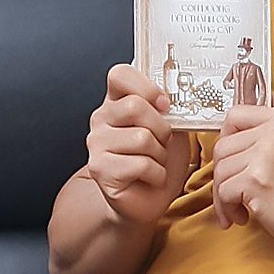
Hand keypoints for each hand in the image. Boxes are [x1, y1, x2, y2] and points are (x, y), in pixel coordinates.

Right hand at [86, 64, 191, 225]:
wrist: (149, 198)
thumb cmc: (160, 158)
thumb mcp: (171, 125)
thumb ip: (170, 107)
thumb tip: (177, 94)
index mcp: (117, 101)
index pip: (120, 74)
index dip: (146, 86)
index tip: (164, 103)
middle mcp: (101, 118)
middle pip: (135, 106)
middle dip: (162, 127)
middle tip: (164, 142)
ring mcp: (96, 144)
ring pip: (142, 137)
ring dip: (160, 154)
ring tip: (156, 161)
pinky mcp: (99, 169)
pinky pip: (140, 164)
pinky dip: (157, 173)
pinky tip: (151, 177)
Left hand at [211, 95, 273, 253]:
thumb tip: (248, 115)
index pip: (236, 113)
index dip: (227, 136)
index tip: (230, 155)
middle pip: (223, 145)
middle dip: (223, 172)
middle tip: (232, 188)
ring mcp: (264, 154)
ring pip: (220, 170)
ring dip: (223, 194)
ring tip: (239, 206)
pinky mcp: (255, 180)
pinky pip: (222, 191)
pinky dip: (227, 208)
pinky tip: (242, 215)